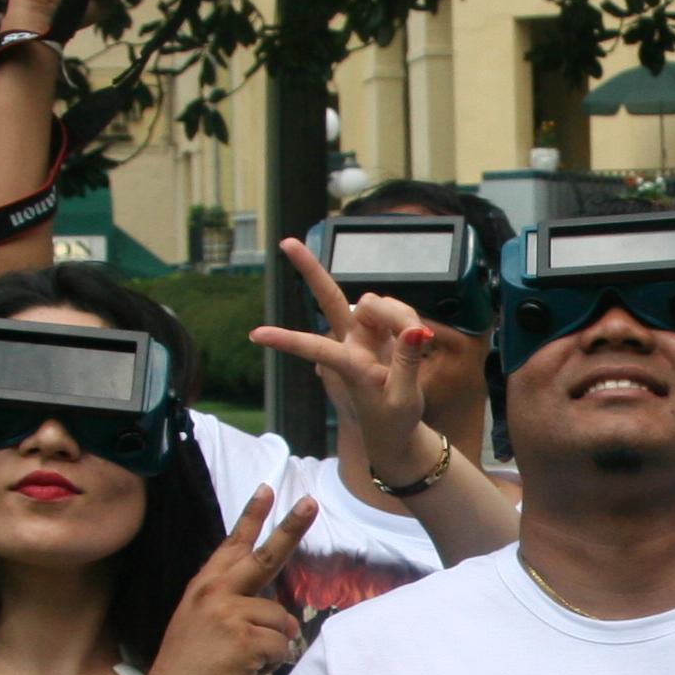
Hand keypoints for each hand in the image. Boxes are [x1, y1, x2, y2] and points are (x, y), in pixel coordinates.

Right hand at [148, 486, 316, 674]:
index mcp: (204, 588)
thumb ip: (231, 608)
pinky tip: (246, 672)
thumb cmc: (190, 669)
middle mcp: (216, 593)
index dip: (251, 517)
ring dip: (273, 645)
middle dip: (291, 527)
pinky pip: (282, 646)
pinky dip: (272, 664)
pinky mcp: (247, 639)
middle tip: (311, 502)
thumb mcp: (199, 625)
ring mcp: (231, 614)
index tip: (268, 489)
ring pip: (282, 621)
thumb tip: (280, 619)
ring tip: (242, 661)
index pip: (232, 546)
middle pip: (266, 556)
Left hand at [254, 237, 440, 483]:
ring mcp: (362, 335)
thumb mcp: (405, 398)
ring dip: (398, 312)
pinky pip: (392, 308)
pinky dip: (406, 317)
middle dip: (310, 270)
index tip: (255, 334)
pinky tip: (416, 337)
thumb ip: (408, 361)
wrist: (395, 432)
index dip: (288, 340)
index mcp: (349, 366)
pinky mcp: (379, 332)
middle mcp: (350, 344)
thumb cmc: (393, 420)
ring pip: (375, 302)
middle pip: (331, 299)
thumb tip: (416, 329)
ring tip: (419, 340)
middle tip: (285, 242)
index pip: (315, 348)